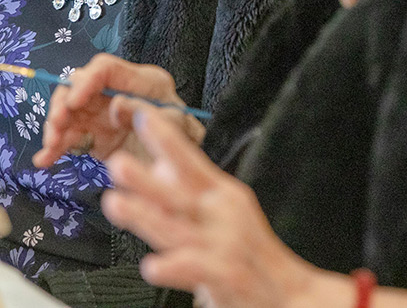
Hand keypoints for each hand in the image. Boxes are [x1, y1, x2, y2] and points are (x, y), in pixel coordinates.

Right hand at [33, 54, 203, 167]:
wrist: (185, 170)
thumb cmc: (184, 139)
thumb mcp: (174, 125)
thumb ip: (145, 113)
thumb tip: (115, 105)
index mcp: (142, 81)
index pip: (106, 69)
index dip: (86, 81)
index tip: (73, 102)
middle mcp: (116, 92)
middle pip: (79, 86)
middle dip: (63, 103)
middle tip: (57, 125)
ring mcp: (102, 114)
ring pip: (69, 112)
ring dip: (55, 127)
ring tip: (50, 147)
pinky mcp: (93, 136)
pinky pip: (69, 137)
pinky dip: (55, 148)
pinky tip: (44, 160)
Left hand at [100, 109, 322, 307]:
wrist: (290, 294)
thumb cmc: (252, 254)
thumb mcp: (226, 212)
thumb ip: (190, 193)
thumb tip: (156, 169)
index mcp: (223, 194)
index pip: (191, 161)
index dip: (168, 139)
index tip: (144, 117)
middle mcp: (223, 214)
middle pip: (178, 193)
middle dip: (146, 179)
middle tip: (117, 163)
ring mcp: (225, 244)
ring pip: (176, 229)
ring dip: (145, 216)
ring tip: (117, 205)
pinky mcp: (227, 275)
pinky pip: (194, 269)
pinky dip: (173, 267)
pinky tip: (152, 266)